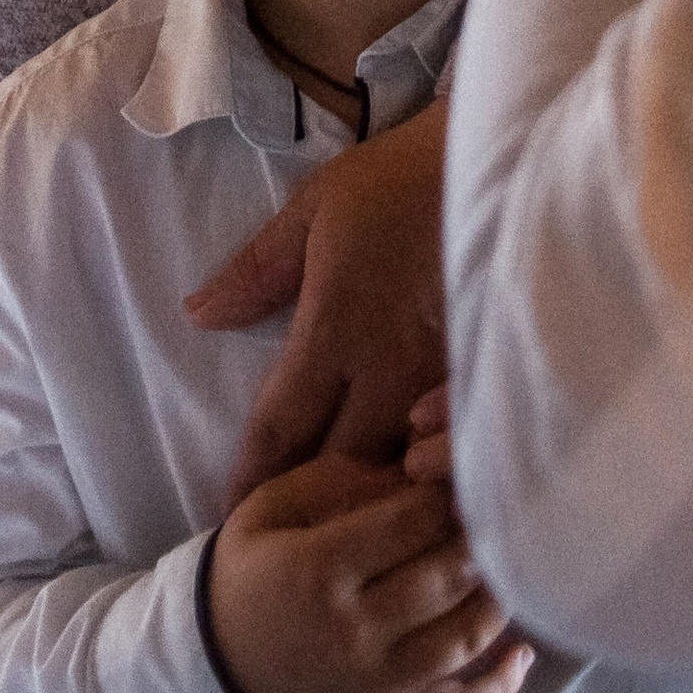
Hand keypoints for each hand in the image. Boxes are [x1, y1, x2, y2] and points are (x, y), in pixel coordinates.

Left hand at [191, 97, 446, 498]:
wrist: (495, 161)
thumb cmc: (397, 181)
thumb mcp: (314, 209)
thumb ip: (258, 271)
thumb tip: (198, 315)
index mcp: (334, 328)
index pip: (282, 424)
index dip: (254, 474)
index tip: (232, 515)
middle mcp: (386, 369)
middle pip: (338, 461)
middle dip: (309, 499)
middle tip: (283, 532)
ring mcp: (440, 380)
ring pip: (396, 465)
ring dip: (367, 494)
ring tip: (344, 528)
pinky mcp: (484, 378)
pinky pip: (450, 448)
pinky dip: (427, 473)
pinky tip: (416, 489)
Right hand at [206, 453, 531, 692]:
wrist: (215, 679)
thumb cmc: (247, 577)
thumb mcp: (270, 509)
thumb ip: (337, 481)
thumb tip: (413, 470)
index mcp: (321, 568)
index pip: (412, 520)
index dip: (449, 489)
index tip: (467, 468)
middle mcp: (355, 630)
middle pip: (448, 574)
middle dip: (482, 534)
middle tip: (500, 508)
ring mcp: (378, 685)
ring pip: (465, 637)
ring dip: (499, 595)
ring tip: (509, 561)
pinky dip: (501, 688)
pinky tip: (523, 653)